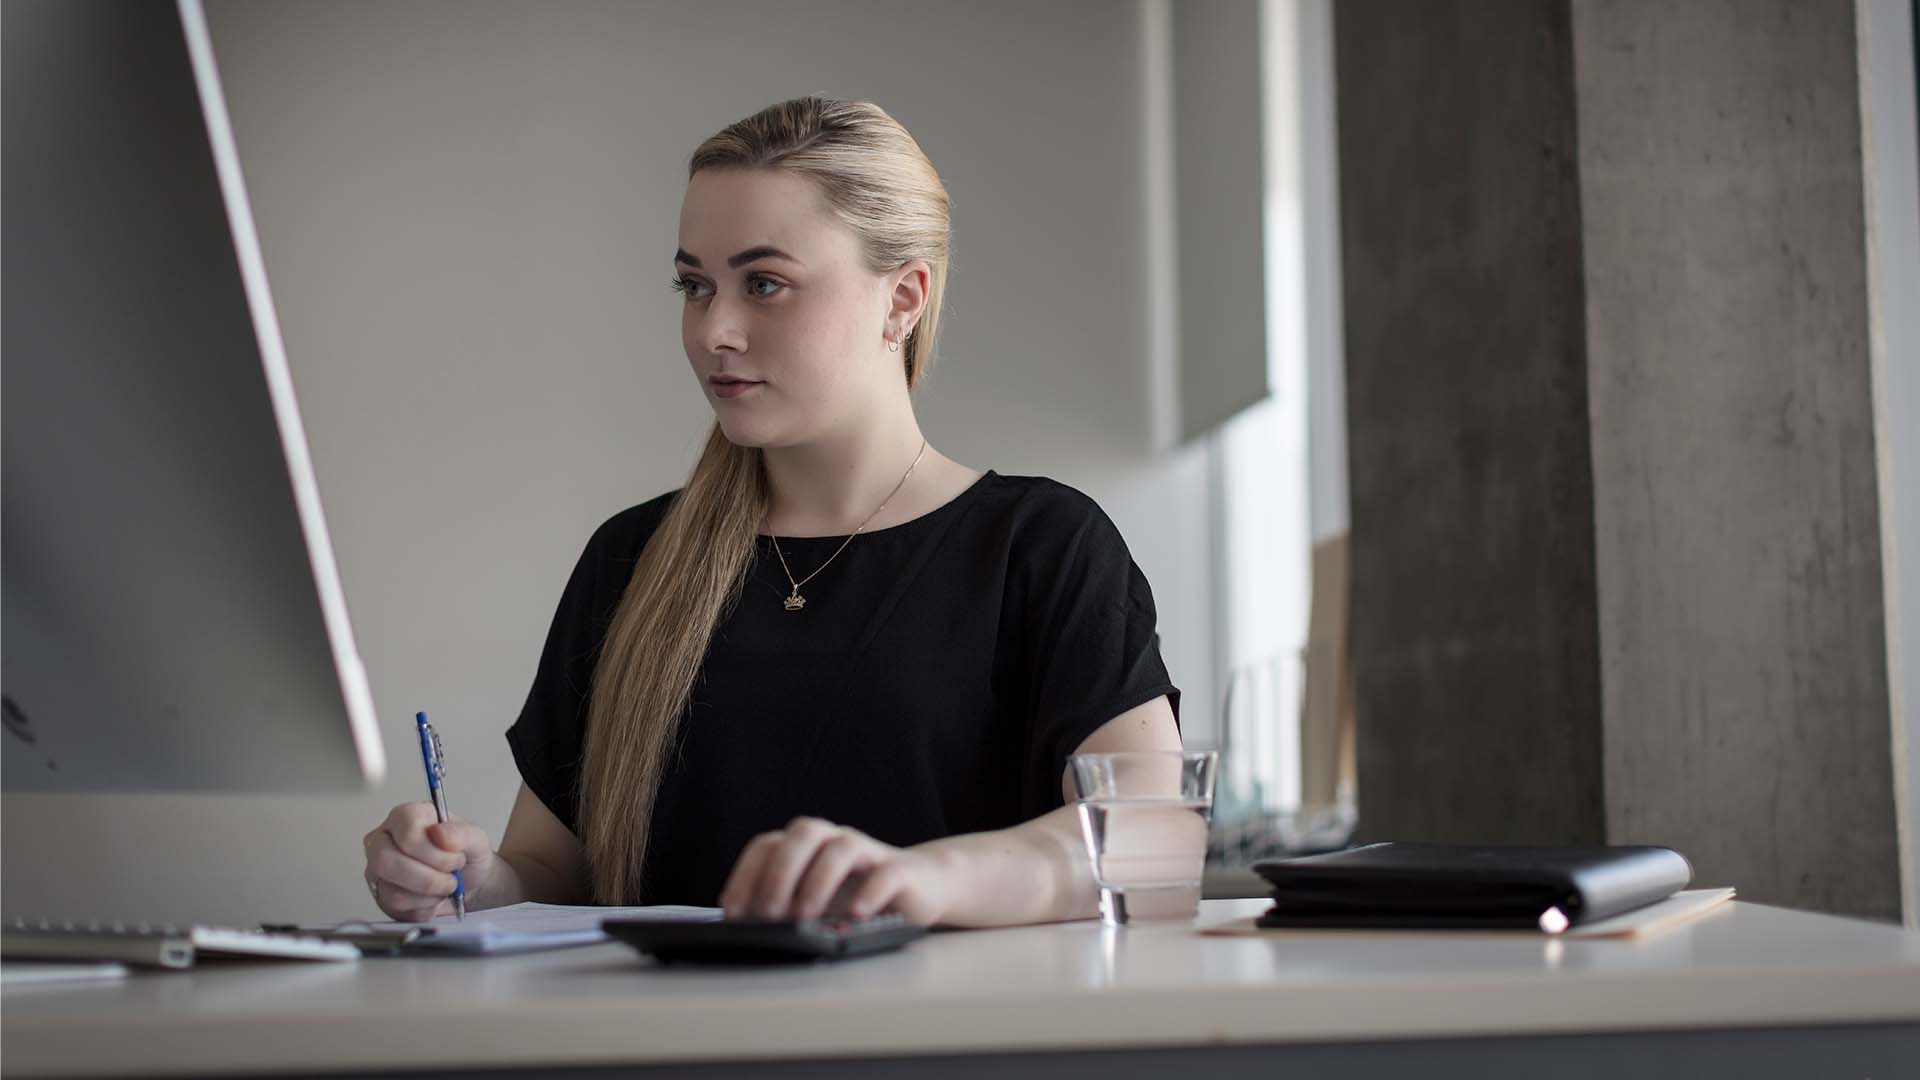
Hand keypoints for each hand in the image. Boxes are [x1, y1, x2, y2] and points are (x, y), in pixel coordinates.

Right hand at [362, 803, 495, 921]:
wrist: (470, 884)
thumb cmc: (466, 855)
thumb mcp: (476, 839)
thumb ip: (461, 833)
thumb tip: (439, 833)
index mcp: (404, 817)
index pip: (405, 829)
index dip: (433, 850)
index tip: (454, 856)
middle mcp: (383, 841)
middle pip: (386, 860)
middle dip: (428, 878)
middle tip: (452, 878)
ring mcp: (378, 871)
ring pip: (393, 891)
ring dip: (430, 894)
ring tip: (445, 886)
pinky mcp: (381, 897)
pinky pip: (398, 909)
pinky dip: (425, 908)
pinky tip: (434, 897)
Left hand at [717, 816, 951, 925]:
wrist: (920, 887)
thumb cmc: (855, 895)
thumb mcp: (814, 901)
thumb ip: (784, 907)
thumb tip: (744, 930)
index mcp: (806, 844)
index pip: (767, 845)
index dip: (745, 875)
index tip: (733, 911)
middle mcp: (833, 839)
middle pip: (802, 835)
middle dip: (779, 874)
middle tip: (767, 914)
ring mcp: (868, 851)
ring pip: (841, 848)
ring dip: (817, 881)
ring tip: (805, 916)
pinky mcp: (901, 870)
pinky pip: (886, 873)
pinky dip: (870, 892)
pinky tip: (856, 914)